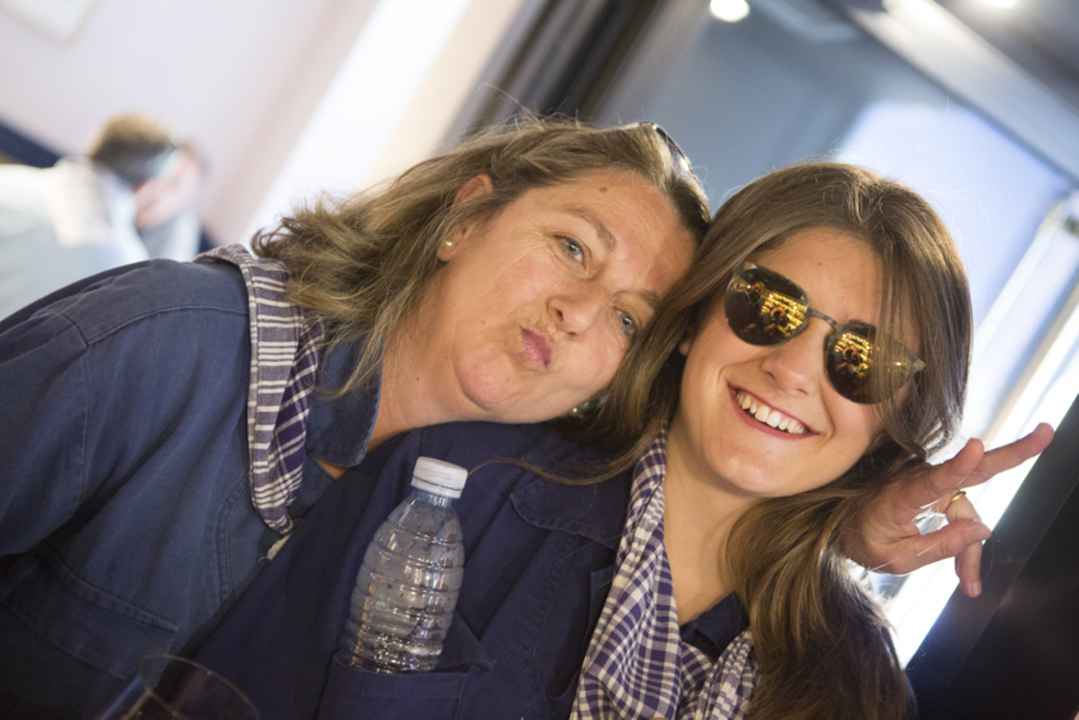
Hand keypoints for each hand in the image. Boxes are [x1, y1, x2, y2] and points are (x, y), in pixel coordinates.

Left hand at [846, 423, 1053, 597]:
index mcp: (900, 496)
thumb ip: (939, 546)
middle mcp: (920, 482)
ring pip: (970, 513)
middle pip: (973, 469)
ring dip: (971, 549)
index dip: (957, 466)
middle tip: (1045, 433)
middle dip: (1012, 453)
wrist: (844, 529)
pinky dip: (966, 545)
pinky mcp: (940, 492)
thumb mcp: (894, 558)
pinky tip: (965, 576)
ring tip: (967, 583)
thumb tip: (985, 532)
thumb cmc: (865, 540)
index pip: (932, 480)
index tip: (977, 447)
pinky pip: (964, 518)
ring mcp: (932, 485)